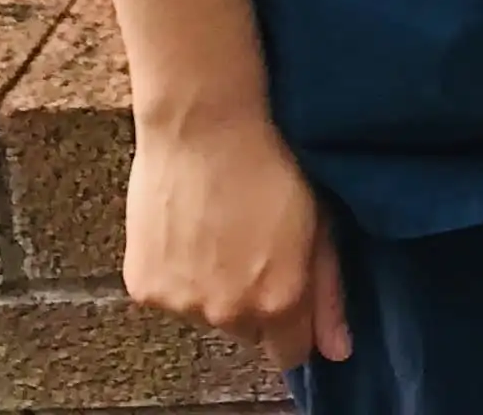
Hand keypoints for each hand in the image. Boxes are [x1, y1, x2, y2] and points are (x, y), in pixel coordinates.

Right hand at [122, 102, 346, 372]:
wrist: (205, 128)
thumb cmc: (273, 165)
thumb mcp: (318, 223)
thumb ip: (328, 293)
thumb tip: (338, 352)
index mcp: (279, 301)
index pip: (290, 353)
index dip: (296, 328)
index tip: (294, 298)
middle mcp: (228, 314)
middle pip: (248, 332)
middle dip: (256, 303)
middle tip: (254, 248)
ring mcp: (181, 304)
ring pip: (207, 315)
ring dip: (214, 290)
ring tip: (220, 232)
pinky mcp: (144, 288)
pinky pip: (170, 298)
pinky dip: (178, 277)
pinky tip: (189, 232)